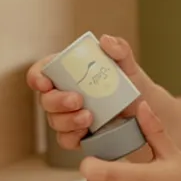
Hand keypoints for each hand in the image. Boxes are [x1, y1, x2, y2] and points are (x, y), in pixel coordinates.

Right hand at [26, 35, 150, 151]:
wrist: (144, 107)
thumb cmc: (129, 81)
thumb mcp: (127, 62)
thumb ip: (119, 48)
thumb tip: (105, 40)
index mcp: (67, 72)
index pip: (41, 71)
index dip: (37, 77)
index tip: (46, 83)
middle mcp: (62, 93)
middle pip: (45, 99)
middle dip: (57, 101)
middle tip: (77, 100)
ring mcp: (67, 116)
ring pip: (54, 121)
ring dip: (68, 120)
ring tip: (89, 118)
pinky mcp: (76, 135)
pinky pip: (65, 140)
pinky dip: (72, 137)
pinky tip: (86, 132)